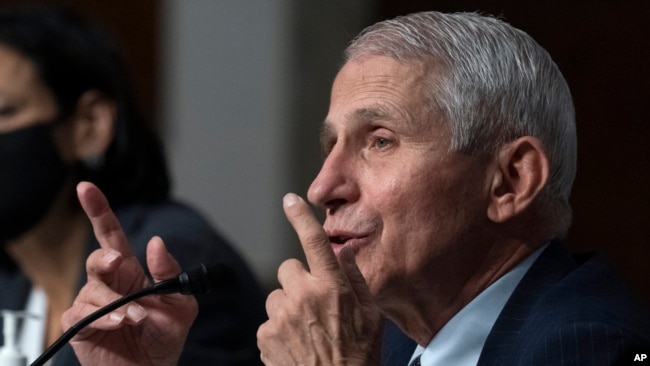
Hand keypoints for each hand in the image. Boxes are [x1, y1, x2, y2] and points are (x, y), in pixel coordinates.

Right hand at [61, 182, 196, 365]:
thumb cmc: (164, 336)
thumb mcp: (181, 303)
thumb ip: (171, 273)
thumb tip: (157, 243)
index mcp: (131, 271)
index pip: (112, 235)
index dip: (99, 211)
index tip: (87, 188)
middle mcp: (110, 283)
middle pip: (98, 257)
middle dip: (105, 257)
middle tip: (118, 262)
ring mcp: (94, 304)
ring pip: (93, 287)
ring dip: (116, 302)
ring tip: (136, 317)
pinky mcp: (82, 326)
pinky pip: (83, 314)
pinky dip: (104, 318)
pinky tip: (120, 324)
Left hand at [257, 193, 381, 365]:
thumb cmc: (359, 354)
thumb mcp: (370, 314)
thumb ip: (355, 279)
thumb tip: (341, 254)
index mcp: (331, 286)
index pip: (313, 241)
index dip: (300, 216)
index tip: (290, 201)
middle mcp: (303, 296)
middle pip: (288, 268)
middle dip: (298, 281)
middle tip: (314, 303)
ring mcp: (281, 317)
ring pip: (276, 296)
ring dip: (287, 306)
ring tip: (306, 329)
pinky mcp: (266, 336)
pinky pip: (268, 322)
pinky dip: (278, 330)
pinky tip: (296, 344)